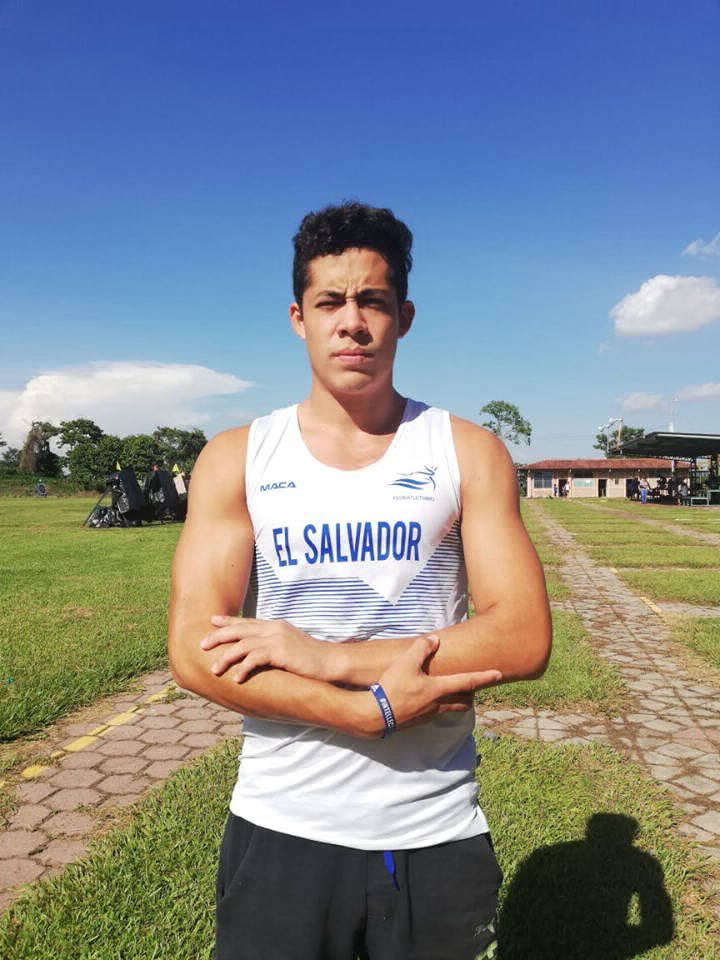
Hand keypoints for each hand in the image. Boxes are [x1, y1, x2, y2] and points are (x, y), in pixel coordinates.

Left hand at [200, 616, 337, 682]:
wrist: (331, 661)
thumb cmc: (312, 658)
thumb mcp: (291, 646)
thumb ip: (275, 644)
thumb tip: (261, 653)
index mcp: (276, 625)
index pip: (247, 621)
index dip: (228, 621)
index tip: (212, 621)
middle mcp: (274, 628)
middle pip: (239, 629)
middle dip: (218, 636)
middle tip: (201, 645)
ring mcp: (277, 639)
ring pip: (243, 645)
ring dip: (226, 657)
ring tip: (214, 669)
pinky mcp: (281, 652)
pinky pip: (255, 659)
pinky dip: (243, 668)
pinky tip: (236, 679)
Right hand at [371, 635, 501, 732]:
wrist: (377, 716)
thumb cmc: (394, 688)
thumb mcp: (406, 663)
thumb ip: (421, 648)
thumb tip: (434, 639)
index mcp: (439, 689)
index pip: (468, 682)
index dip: (484, 677)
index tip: (499, 674)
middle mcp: (438, 704)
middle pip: (463, 701)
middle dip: (470, 694)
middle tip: (472, 686)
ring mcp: (429, 715)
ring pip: (450, 708)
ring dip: (455, 700)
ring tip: (451, 691)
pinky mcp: (418, 721)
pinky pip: (435, 712)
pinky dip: (438, 705)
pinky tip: (426, 698)